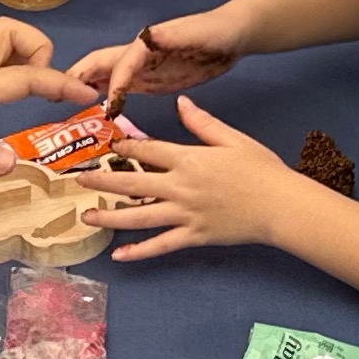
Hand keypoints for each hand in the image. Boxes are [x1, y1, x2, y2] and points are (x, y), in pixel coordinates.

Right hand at [67, 1, 254, 101]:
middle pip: (100, 66)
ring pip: (106, 80)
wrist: (234, 35)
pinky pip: (122, 91)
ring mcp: (142, 68)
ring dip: (86, 93)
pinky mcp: (151, 81)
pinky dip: (107, 101)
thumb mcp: (197, 30)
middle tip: (57, 101)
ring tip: (68, 113)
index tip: (106, 105)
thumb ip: (172, 34)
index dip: (111, 83)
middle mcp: (137, 54)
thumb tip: (147, 35)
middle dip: (78, 80)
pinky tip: (99, 116)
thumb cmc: (216, 29)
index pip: (120, 63)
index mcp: (146, 42)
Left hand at [88, 99, 297, 261]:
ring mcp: (185, 214)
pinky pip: (160, 246)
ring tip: (87, 217)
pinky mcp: (193, 236)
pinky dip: (138, 253)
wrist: (281, 206)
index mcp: (189, 159)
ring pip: (139, 217)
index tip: (105, 145)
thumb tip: (181, 102)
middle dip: (101, 182)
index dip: (123, 147)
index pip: (147, 151)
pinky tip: (118, 256)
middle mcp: (181, 187)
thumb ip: (202, 123)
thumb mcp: (233, 139)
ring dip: (109, 218)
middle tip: (77, 181)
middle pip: (132, 184)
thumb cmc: (261, 169)